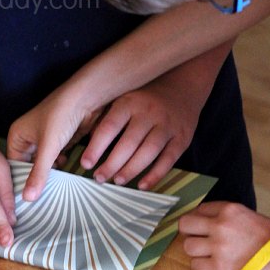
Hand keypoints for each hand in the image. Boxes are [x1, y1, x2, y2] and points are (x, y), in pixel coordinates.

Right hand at [7, 91, 104, 200]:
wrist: (86, 98)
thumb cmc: (61, 114)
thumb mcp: (48, 147)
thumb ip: (39, 173)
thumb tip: (28, 198)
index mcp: (17, 135)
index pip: (14, 165)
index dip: (20, 181)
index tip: (25, 200)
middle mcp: (28, 138)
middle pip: (28, 166)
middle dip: (36, 178)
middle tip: (40, 198)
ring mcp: (45, 140)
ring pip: (43, 164)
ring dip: (49, 174)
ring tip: (52, 190)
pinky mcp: (59, 142)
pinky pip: (56, 160)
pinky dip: (60, 167)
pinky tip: (64, 176)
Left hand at [81, 84, 200, 189]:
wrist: (184, 84)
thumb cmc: (145, 97)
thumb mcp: (125, 98)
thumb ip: (108, 119)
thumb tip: (90, 145)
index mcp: (130, 102)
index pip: (110, 127)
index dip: (96, 147)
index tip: (86, 163)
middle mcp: (150, 112)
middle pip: (129, 142)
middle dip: (112, 163)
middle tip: (99, 178)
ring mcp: (168, 125)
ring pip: (149, 152)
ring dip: (131, 169)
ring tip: (118, 181)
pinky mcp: (182, 138)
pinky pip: (169, 160)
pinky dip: (155, 175)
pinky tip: (142, 186)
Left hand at [178, 202, 269, 269]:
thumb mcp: (252, 217)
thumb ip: (230, 218)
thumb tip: (213, 223)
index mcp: (230, 209)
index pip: (200, 209)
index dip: (201, 220)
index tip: (206, 228)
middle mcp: (220, 225)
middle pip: (185, 224)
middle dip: (190, 233)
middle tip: (200, 240)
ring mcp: (219, 246)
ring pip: (188, 246)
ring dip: (196, 252)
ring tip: (208, 255)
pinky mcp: (219, 267)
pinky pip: (196, 266)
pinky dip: (202, 267)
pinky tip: (213, 266)